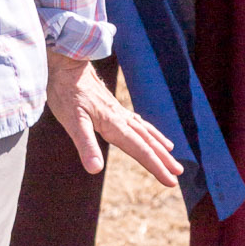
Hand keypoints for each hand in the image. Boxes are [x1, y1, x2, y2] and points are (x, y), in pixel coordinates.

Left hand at [45, 51, 181, 187]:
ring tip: (172, 154)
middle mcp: (120, 119)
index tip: (171, 182)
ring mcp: (117, 111)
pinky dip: (147, 129)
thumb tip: (95, 169)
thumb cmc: (66, 92)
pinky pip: (136, 121)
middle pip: (147, 142)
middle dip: (163, 159)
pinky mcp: (111, 106)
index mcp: (114, 125)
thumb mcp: (71, 121)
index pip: (140, 150)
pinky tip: (147, 131)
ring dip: (158, 144)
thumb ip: (85, 145)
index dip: (156, 167)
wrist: (67, 63)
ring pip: (144, 130)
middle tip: (179, 174)